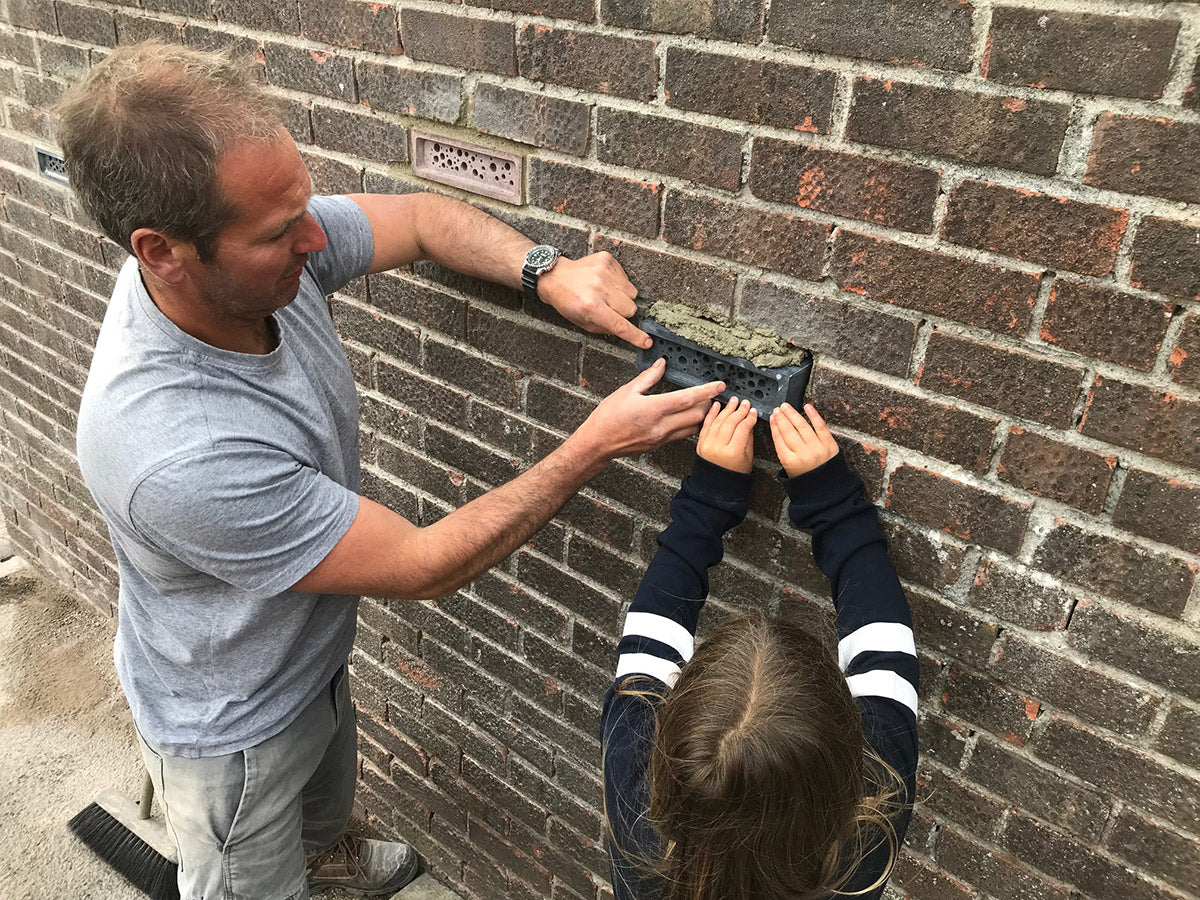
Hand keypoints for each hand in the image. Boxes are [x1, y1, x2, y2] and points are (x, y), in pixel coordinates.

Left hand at [535, 251, 649, 349]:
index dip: (635, 335)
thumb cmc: (568, 302)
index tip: (646, 341)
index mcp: (591, 307)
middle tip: (610, 309)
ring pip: (632, 293)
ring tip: (607, 294)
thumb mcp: (583, 323)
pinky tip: (605, 283)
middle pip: (631, 308)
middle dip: (624, 312)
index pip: (620, 325)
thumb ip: (607, 328)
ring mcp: (603, 272)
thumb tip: (628, 332)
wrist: (556, 277)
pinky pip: (626, 278)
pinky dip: (619, 283)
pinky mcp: (607, 260)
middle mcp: (598, 288)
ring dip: (623, 297)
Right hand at [574, 358, 723, 460]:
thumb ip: (648, 377)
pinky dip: (690, 425)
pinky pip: (682, 435)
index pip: (688, 399)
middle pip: (697, 415)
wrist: (598, 443)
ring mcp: (662, 438)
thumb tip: (661, 364)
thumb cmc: (608, 417)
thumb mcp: (627, 391)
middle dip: (708, 404)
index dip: (707, 391)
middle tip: (711, 393)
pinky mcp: (660, 445)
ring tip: (704, 405)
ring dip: (701, 416)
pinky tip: (688, 417)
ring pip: (693, 428)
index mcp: (653, 409)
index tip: (720, 385)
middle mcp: (661, 426)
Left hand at [696, 397, 756, 473]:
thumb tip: (749, 421)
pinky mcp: (700, 444)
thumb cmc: (733, 475)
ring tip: (733, 402)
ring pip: (718, 421)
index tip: (753, 412)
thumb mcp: (748, 458)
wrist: (716, 486)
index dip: (749, 418)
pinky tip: (717, 406)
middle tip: (745, 404)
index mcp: (733, 452)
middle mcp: (718, 448)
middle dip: (739, 410)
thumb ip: (748, 438)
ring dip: (726, 409)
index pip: (742, 428)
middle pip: (730, 422)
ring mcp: (707, 445)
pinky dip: (711, 414)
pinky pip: (706, 425)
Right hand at [770, 403, 839, 477]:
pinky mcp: (829, 444)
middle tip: (777, 410)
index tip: (772, 418)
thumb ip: (784, 452)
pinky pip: (820, 426)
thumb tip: (778, 431)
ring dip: (792, 414)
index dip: (774, 426)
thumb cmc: (808, 480)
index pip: (779, 439)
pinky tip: (807, 407)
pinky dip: (813, 415)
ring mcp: (817, 448)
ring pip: (802, 426)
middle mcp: (803, 454)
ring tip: (786, 407)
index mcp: (791, 462)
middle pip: (788, 431)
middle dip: (781, 418)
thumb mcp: (789, 470)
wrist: (828, 489)